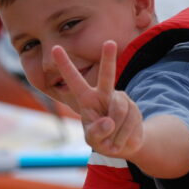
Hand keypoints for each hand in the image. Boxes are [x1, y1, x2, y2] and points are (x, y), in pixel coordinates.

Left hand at [53, 41, 143, 158]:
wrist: (124, 145)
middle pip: (107, 75)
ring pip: (118, 112)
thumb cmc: (102, 139)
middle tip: (109, 42)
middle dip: (108, 59)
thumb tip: (108, 122)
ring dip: (115, 133)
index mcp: (87, 99)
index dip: (65, 65)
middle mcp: (104, 94)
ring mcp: (120, 99)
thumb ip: (96, 133)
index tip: (55, 48)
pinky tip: (122, 138)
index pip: (74, 80)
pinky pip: (129, 121)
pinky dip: (124, 136)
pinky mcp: (134, 106)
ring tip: (113, 141)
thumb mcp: (93, 140)